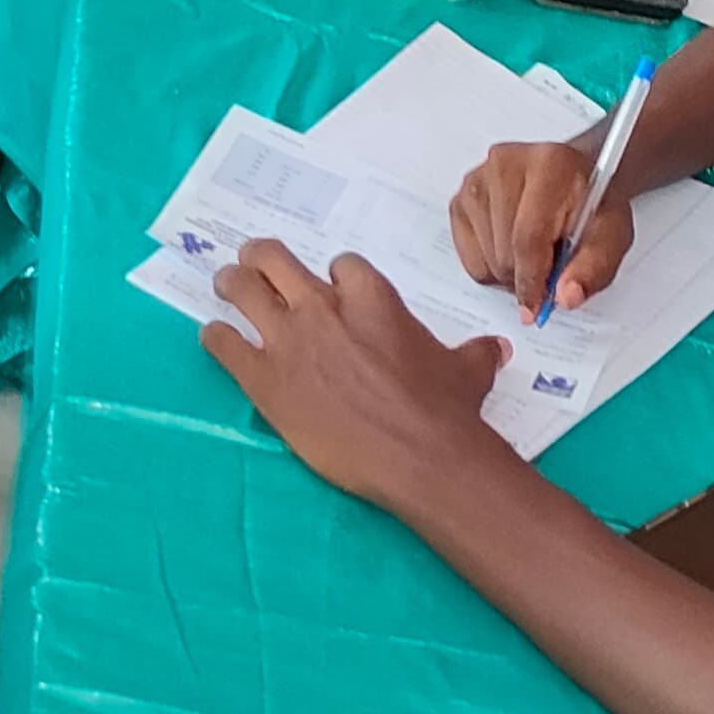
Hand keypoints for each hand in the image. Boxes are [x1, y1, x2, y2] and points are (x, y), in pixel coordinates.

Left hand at [200, 239, 504, 507]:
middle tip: (252, 264)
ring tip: (224, 285)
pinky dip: (217, 337)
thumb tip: (498, 349)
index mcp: (371, 295)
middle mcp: (322, 307)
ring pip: (241, 289)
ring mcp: (289, 340)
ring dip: (230, 283)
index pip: (341, 265)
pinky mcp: (263, 379)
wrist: (420, 455)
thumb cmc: (446, 408)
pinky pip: (224, 344)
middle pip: (275, 260)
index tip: (332, 290)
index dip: (334, 277)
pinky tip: (215, 338)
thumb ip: (474, 352)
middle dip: (260, 258)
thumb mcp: (468, 369)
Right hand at [449, 126, 628, 318]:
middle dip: (526, 277)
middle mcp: (506, 164)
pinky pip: (469, 260)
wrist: (575, 180)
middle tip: (550, 270)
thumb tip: (566, 296)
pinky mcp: (461, 199)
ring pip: (486, 260)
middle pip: (504, 253)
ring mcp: (478, 181)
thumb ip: (596, 267)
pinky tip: (513, 249)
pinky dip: (492, 267)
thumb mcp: (612, 235)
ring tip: (535, 254)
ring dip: (511, 273)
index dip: (532, 281)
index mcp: (549, 164)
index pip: (527, 238)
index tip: (538, 307)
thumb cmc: (592, 204)